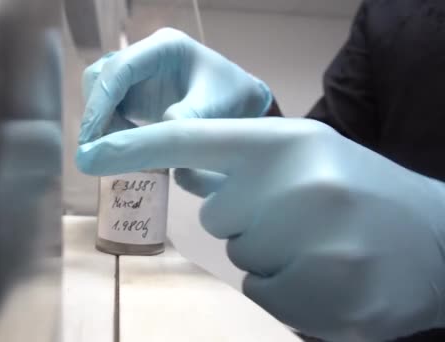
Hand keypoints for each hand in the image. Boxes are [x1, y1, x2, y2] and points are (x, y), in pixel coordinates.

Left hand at [76, 117, 444, 341]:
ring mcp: (316, 243)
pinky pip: (263, 295)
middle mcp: (300, 185)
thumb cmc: (363, 193)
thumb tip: (184, 167)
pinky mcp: (327, 296)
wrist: (441, 241)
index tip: (93, 152)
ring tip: (322, 245)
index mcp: (290, 143)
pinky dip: (288, 291)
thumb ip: (247, 162)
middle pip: (217, 216)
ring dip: (272, 256)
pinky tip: (331, 276)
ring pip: (242, 257)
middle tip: (304, 217)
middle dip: (250, 220)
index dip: (139, 145)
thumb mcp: (310, 156)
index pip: (196, 140)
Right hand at [78, 27, 270, 143]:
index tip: (92, 135)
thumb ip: (186, 121)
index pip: (120, 68)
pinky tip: (128, 145)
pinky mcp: (135, 91)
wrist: (241, 101)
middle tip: (103, 148)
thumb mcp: (216, 110)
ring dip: (102, 122)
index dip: (101, 101)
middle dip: (97, 113)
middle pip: (101, 76)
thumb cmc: (232, 98)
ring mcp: (138, 72)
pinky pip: (110, 107)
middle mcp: (145, 54)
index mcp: (165, 47)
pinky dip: (111, 128)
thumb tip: (151, 142)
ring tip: (122, 147)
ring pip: (100, 91)